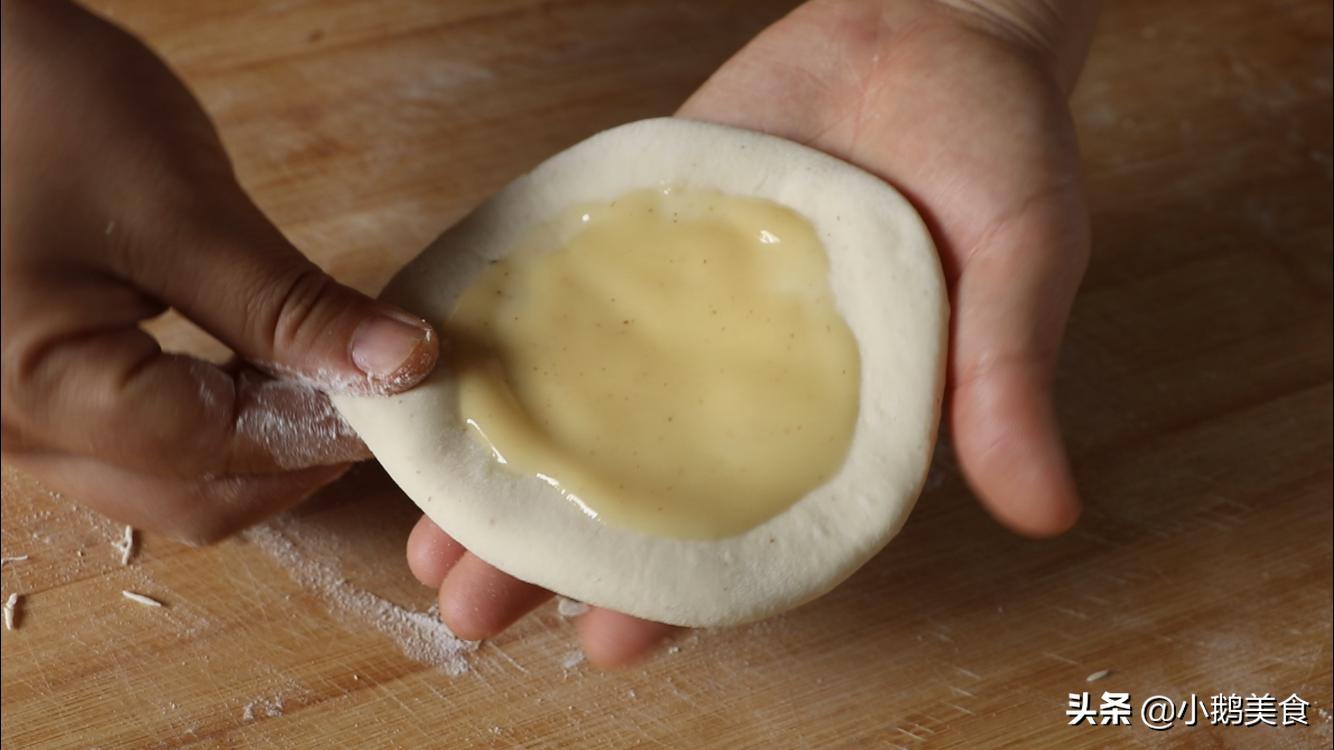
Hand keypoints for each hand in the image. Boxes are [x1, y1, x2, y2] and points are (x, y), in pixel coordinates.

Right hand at [1, 1, 438, 542]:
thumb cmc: (38, 108)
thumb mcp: (180, 209)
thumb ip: (291, 304)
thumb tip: (404, 363)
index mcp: (41, 394)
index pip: (221, 452)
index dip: (327, 431)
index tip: (404, 393)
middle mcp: (16, 433)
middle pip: (193, 495)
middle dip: (297, 457)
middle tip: (374, 396)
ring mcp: (17, 420)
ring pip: (166, 480)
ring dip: (258, 445)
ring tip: (327, 380)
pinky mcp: (32, 390)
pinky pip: (138, 444)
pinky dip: (213, 422)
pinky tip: (260, 370)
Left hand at [409, 0, 1096, 664]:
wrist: (933, 24)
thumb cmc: (997, 147)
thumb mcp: (1024, 257)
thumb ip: (1007, 375)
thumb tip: (1045, 510)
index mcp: (839, 416)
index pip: (748, 528)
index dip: (682, 593)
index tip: (608, 644)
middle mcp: (748, 377)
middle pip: (641, 482)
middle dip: (557, 547)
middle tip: (471, 609)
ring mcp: (686, 305)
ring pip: (585, 403)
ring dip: (511, 465)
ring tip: (431, 535)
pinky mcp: (645, 231)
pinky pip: (566, 296)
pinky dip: (505, 342)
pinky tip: (445, 382)